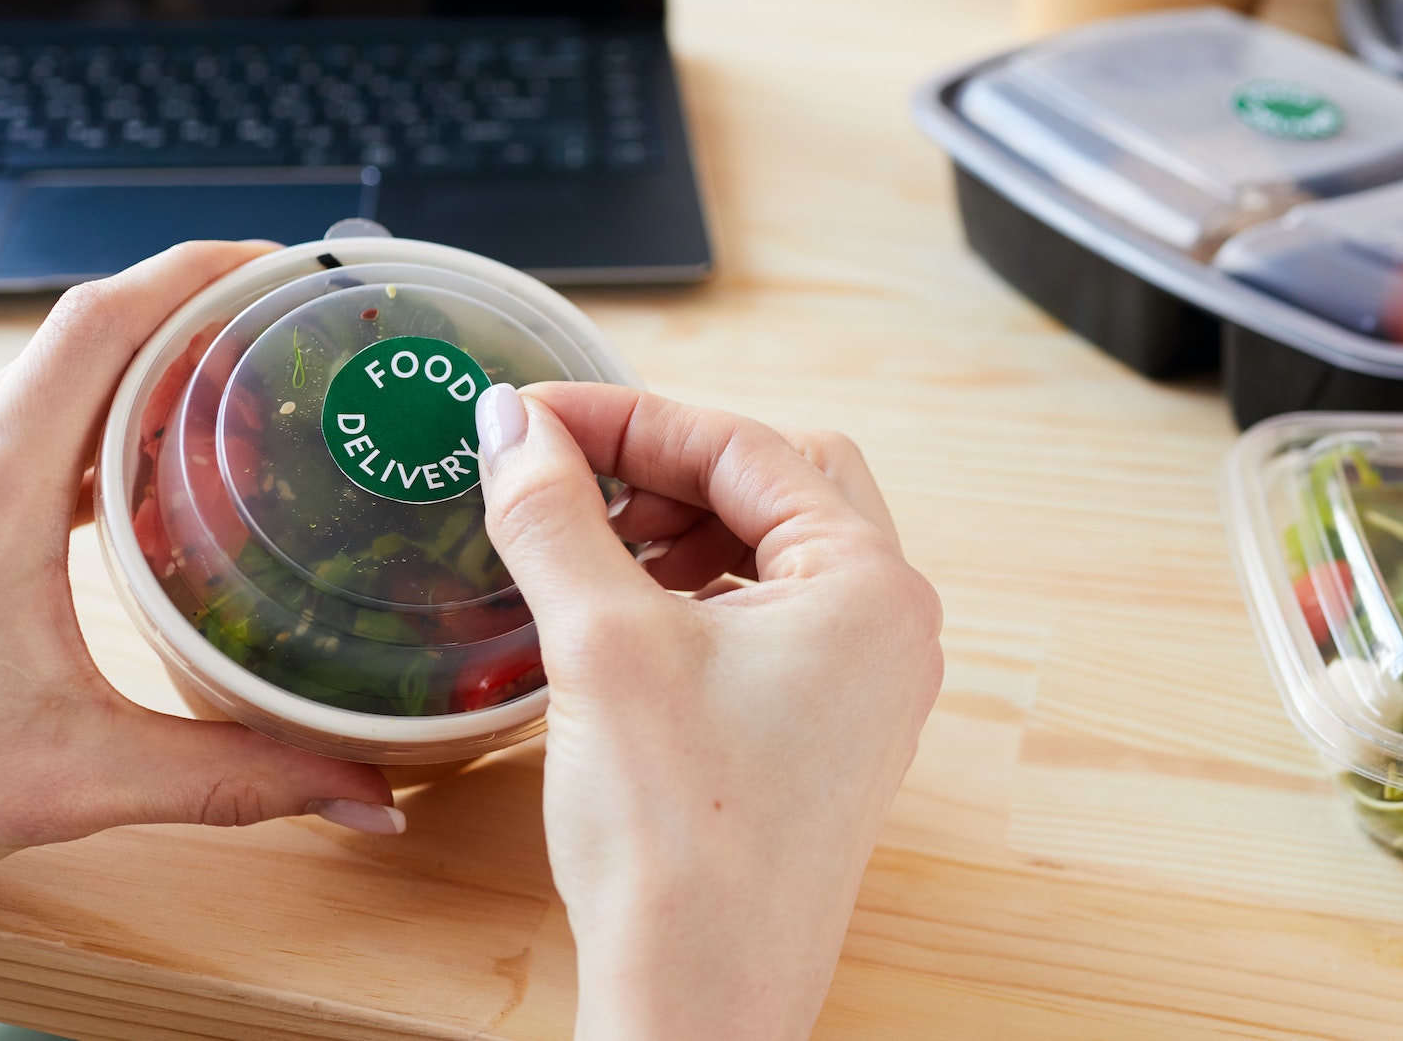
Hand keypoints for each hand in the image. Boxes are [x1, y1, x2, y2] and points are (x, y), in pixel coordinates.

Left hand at [0, 242, 397, 902]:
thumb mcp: (67, 781)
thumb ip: (226, 778)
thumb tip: (360, 792)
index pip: (100, 325)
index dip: (197, 272)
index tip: (281, 262)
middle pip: (85, 335)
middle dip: (196, 315)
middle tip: (291, 335)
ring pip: (48, 377)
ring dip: (144, 369)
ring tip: (241, 397)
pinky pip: (18, 425)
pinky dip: (96, 423)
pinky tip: (147, 477)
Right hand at [475, 382, 943, 1040]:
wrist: (699, 1001)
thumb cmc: (678, 839)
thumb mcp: (600, 645)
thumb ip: (554, 514)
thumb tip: (511, 425)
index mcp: (871, 585)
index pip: (749, 446)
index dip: (631, 420)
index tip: (535, 420)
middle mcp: (891, 626)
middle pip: (783, 483)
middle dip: (671, 468)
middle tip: (571, 479)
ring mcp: (867, 683)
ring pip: (776, 550)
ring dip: (682, 530)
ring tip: (590, 548)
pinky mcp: (829, 731)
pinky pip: (771, 618)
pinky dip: (698, 593)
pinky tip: (624, 614)